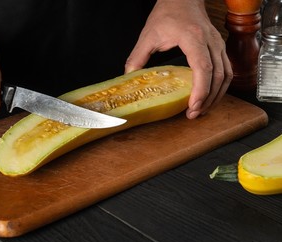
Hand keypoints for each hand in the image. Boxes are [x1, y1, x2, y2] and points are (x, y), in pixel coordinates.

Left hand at [125, 0, 232, 118]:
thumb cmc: (168, 13)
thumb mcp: (148, 34)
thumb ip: (137, 56)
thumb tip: (129, 77)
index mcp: (193, 38)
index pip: (203, 67)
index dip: (200, 89)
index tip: (192, 105)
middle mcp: (210, 41)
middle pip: (218, 76)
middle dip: (208, 99)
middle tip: (193, 114)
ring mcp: (218, 44)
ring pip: (227, 75)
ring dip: (216, 96)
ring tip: (201, 110)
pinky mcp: (220, 48)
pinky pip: (227, 70)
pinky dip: (220, 87)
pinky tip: (210, 97)